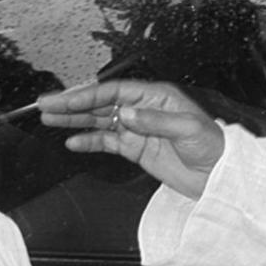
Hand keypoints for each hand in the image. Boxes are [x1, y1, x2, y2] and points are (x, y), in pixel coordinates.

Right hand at [38, 80, 223, 199]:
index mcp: (158, 97)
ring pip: (101, 120)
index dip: (90, 94)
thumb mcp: (188, 129)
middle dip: (74, 103)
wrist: (219, 174)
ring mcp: (139, 129)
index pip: (116, 91)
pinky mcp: (137, 148)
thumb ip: (156, 121)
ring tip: (49, 118)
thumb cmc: (213, 145)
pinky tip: (73, 141)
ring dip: (75, 119)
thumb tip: (127, 113)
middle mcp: (145, 109)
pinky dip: (90, 141)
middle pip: (103, 102)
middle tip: (46, 104)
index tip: (67, 99)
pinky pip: (108, 141)